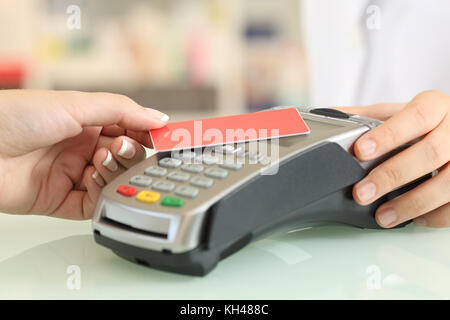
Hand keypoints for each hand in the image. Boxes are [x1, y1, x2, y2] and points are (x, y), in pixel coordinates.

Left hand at [0, 90, 168, 219]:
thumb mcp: (75, 104)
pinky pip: (94, 204)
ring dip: (114, 173)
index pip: (128, 129)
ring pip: (112, 181)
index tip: (165, 139)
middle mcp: (81, 148)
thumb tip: (159, 118)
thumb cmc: (15, 116)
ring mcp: (72, 174)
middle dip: (129, 154)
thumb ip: (121, 110)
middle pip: (124, 158)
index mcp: (86, 122)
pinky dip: (102, 195)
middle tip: (119, 148)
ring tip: (101, 162)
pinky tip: (96, 181)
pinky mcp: (60, 200)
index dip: (147, 134)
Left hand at [336, 90, 449, 227]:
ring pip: (449, 183)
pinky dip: (436, 215)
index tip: (360, 151)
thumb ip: (366, 116)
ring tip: (383, 216)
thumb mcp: (396, 113)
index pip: (415, 116)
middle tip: (362, 193)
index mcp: (436, 106)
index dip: (388, 135)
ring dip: (412, 203)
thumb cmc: (422, 123)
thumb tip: (327, 116)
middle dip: (393, 175)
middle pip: (431, 152)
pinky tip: (414, 219)